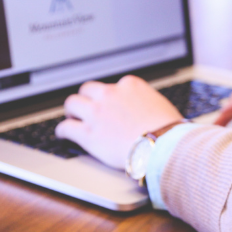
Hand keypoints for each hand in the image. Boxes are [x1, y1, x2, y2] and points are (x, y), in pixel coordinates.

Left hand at [55, 75, 181, 169]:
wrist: (163, 146)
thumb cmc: (168, 130)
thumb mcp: (160, 105)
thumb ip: (146, 103)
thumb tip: (146, 110)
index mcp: (130, 85)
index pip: (113, 85)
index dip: (110, 96)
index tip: (109, 103)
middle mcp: (110, 94)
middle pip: (88, 89)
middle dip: (87, 98)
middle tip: (87, 108)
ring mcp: (97, 113)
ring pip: (72, 103)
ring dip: (72, 111)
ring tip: (73, 118)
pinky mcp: (88, 134)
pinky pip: (66, 128)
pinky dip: (63, 131)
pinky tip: (63, 134)